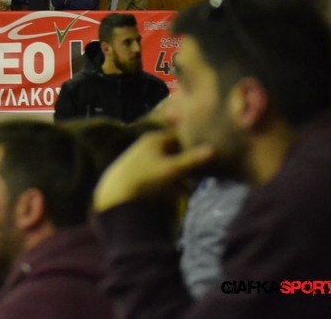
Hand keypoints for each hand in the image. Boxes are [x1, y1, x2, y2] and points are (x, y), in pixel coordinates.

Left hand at [93, 131, 214, 212]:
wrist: (116, 194)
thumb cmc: (146, 177)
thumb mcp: (172, 169)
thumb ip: (192, 159)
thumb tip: (213, 149)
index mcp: (156, 138)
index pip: (181, 136)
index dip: (194, 145)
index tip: (207, 156)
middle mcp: (149, 145)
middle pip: (176, 151)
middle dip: (188, 164)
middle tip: (199, 175)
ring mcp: (143, 159)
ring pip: (169, 165)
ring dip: (180, 176)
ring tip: (188, 187)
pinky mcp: (140, 173)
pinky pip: (160, 176)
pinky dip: (169, 183)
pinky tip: (175, 194)